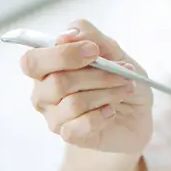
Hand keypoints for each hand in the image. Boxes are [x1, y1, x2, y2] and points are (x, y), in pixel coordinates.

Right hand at [20, 19, 153, 152]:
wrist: (137, 113)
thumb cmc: (119, 79)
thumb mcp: (113, 51)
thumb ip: (91, 36)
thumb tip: (66, 35)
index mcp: (46, 67)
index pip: (33, 61)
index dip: (63, 54)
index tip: (94, 50)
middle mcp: (44, 92)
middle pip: (56, 82)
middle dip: (96, 75)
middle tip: (121, 72)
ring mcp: (54, 117)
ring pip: (73, 103)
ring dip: (107, 93)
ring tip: (125, 88)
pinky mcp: (69, 135)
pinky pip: (80, 126)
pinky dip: (102, 115)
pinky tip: (111, 110)